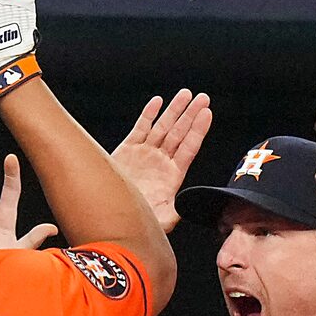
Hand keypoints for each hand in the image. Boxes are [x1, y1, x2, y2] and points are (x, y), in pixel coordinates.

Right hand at [111, 89, 212, 232]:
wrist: (108, 214)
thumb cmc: (134, 221)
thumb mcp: (159, 220)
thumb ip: (174, 213)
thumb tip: (185, 208)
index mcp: (172, 175)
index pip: (189, 147)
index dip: (198, 130)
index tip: (206, 114)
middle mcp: (160, 161)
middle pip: (179, 133)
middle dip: (190, 114)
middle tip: (202, 98)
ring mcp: (145, 154)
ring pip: (163, 127)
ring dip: (174, 110)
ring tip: (185, 95)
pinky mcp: (127, 150)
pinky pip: (141, 128)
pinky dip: (149, 114)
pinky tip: (157, 102)